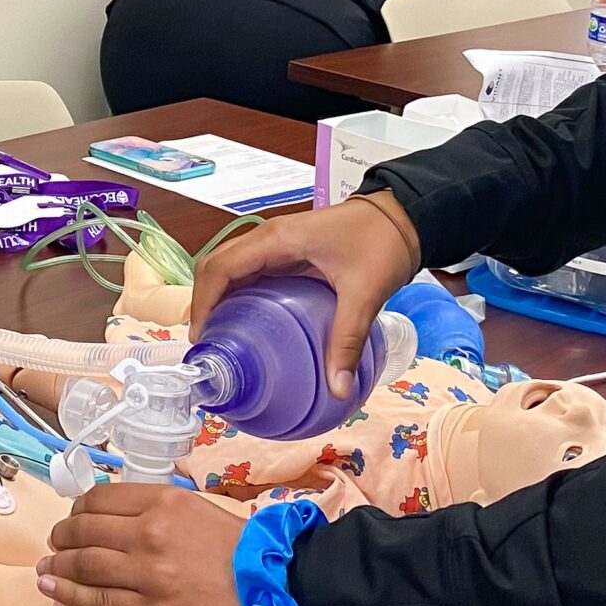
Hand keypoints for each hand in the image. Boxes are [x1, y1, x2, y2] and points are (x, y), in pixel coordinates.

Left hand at [36, 483, 257, 605]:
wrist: (280, 591)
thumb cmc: (246, 551)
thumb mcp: (201, 510)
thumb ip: (161, 510)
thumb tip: (122, 517)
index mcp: (164, 501)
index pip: (100, 498)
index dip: (78, 508)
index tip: (73, 517)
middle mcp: (150, 533)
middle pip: (84, 529)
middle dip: (61, 535)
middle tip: (55, 542)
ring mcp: (149, 574)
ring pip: (84, 564)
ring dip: (57, 564)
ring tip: (46, 566)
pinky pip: (97, 601)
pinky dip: (67, 593)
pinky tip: (51, 587)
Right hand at [192, 190, 422, 398]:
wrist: (403, 216)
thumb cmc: (381, 243)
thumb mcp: (364, 293)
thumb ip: (347, 341)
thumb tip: (338, 389)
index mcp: (277, 240)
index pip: (220, 267)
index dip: (203, 301)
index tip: (202, 337)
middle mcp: (269, 237)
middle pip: (216, 265)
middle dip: (204, 301)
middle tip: (208, 343)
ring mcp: (277, 242)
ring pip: (231, 266)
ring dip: (218, 296)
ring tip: (221, 336)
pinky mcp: (288, 250)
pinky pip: (251, 270)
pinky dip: (238, 293)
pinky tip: (248, 322)